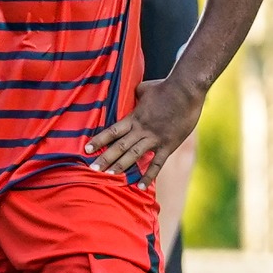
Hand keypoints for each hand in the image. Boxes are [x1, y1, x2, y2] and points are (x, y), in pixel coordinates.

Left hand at [87, 76, 204, 182]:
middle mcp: (141, 130)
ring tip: (108, 175)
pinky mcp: (168, 145)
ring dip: (120, 166)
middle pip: (119, 146)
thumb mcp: (144, 89)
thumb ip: (136, 95)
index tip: (86, 150)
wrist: (186, 89)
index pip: (111, 131)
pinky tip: (140, 186)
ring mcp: (154, 138)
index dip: (98, 140)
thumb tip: (132, 93)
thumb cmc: (165, 86)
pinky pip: (156, 163)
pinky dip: (148, 176)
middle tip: (92, 169)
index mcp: (134, 117)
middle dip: (105, 158)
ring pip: (133, 155)